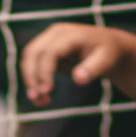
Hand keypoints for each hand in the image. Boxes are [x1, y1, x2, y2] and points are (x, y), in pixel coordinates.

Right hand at [20, 21, 135, 107]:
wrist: (108, 46)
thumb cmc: (108, 53)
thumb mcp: (106, 61)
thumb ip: (93, 69)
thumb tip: (78, 79)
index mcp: (69, 34)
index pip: (49, 52)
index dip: (44, 72)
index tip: (46, 92)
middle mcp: (54, 34)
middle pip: (32, 53)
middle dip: (31, 77)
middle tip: (38, 100)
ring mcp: (48, 40)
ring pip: (28, 59)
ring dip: (29, 81)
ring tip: (40, 102)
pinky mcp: (45, 50)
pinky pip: (32, 64)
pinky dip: (33, 81)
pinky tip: (43, 98)